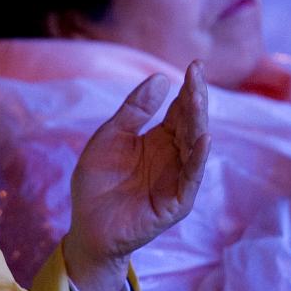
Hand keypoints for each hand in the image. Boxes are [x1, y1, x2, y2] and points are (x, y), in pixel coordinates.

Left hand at [64, 61, 210, 290]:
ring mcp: (178, 178)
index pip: (181, 109)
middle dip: (196, 98)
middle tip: (198, 73)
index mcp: (159, 139)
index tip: (195, 65)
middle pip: (191, 123)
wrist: (87, 225)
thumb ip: (133, 110)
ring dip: (199, 122)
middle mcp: (174, 156)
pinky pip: (192, 178)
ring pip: (195, 146)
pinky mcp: (177, 202)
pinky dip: (199, 159)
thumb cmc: (97, 183)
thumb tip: (161, 78)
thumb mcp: (110, 137)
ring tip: (197, 98)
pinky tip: (204, 139)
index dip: (189, 88)